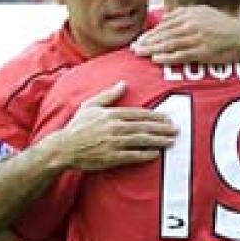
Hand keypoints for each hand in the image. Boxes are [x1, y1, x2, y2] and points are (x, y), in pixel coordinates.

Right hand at [58, 81, 177, 170]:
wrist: (63, 148)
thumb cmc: (77, 127)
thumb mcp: (90, 106)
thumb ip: (108, 95)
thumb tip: (123, 83)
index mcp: (111, 114)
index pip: (139, 114)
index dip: (156, 116)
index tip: (168, 118)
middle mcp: (114, 127)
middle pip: (144, 127)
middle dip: (162, 128)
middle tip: (176, 129)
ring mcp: (113, 143)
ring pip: (141, 140)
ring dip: (158, 140)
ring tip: (171, 141)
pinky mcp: (111, 157)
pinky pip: (132, 155)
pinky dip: (145, 154)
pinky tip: (156, 154)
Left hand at [131, 5, 239, 63]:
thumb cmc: (223, 26)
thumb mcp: (203, 12)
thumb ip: (184, 14)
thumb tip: (165, 18)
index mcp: (189, 13)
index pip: (164, 24)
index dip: (150, 33)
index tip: (138, 39)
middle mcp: (191, 24)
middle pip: (163, 33)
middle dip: (146, 41)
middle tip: (132, 48)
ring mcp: (196, 37)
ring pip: (169, 43)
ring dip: (152, 49)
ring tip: (139, 54)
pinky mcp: (202, 51)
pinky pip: (181, 54)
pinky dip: (167, 57)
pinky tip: (156, 60)